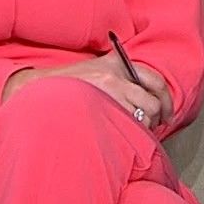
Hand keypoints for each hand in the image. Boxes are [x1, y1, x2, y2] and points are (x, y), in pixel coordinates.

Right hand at [1, 50, 175, 129]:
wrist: (36, 92)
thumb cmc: (66, 84)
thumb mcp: (94, 69)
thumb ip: (119, 76)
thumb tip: (146, 95)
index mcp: (116, 64)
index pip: (154, 80)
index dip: (166, 99)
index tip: (167, 113)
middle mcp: (115, 78)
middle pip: (152, 103)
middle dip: (156, 118)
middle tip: (153, 127)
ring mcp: (107, 96)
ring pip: (141, 118)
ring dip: (142, 129)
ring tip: (132, 135)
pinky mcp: (99, 112)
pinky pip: (125, 128)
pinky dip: (129, 136)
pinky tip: (122, 139)